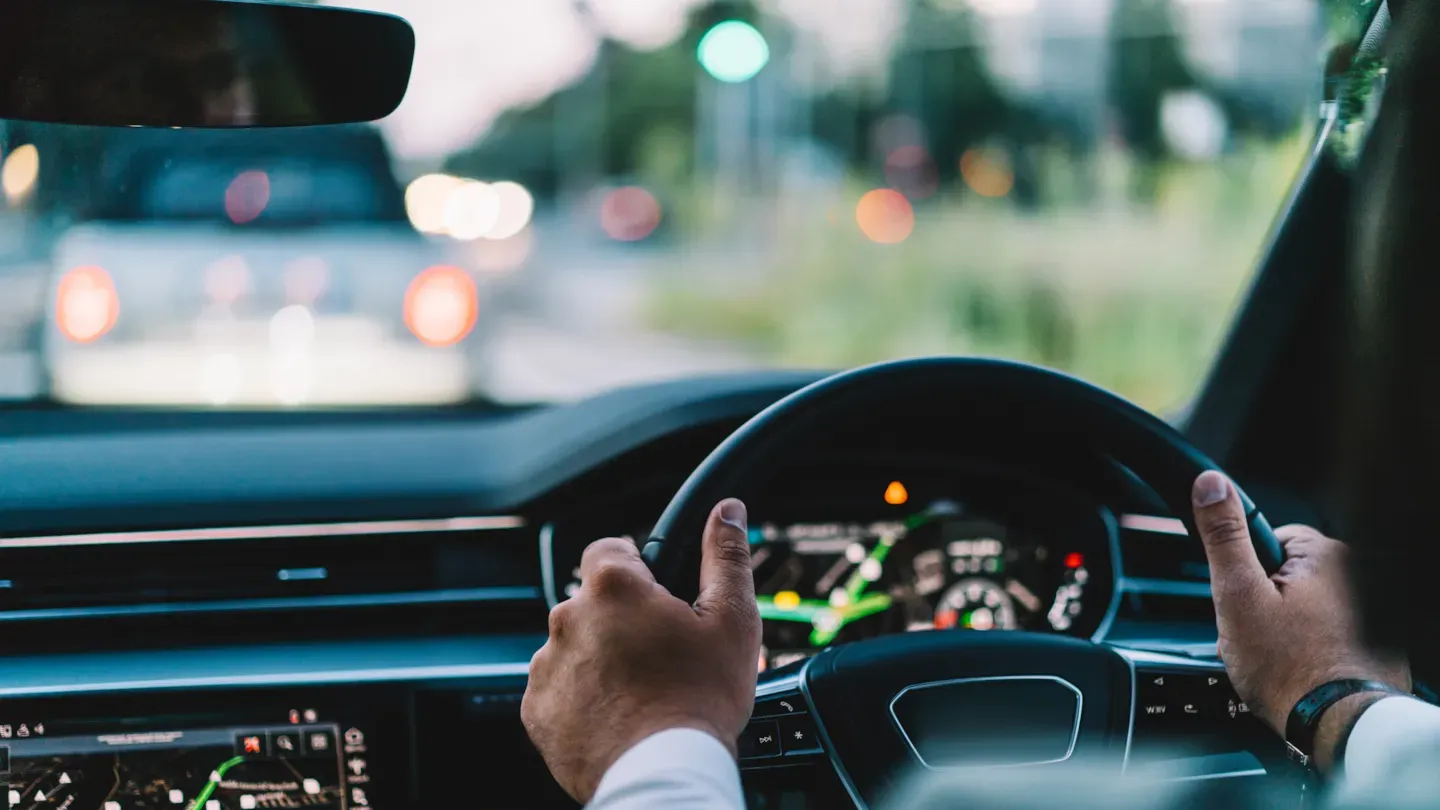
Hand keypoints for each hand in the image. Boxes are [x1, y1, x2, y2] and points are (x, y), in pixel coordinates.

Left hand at [521, 499, 761, 802]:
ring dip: (599, 657)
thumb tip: (727, 511)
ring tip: (640, 691)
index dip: (638, 570)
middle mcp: (567, 618)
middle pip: (593, 601)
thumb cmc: (699, 701)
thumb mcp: (732, 620)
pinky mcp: (536, 709)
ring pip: (574, 645)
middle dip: (621, 619)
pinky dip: (581, 696)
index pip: (610, 549)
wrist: (663, 775)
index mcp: (612, 587)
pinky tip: (616, 713)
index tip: (658, 597)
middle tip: (661, 654)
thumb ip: (726, 556)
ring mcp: (546, 665)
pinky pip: (558, 688)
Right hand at [1191, 471, 1408, 769]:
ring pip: (1313, 607)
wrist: (1337, 726)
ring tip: (1282, 660)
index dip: (1247, 576)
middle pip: (1292, 576)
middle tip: (1259, 638)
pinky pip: (1335, 632)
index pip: (1271, 542)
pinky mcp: (1382, 641)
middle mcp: (1360, 576)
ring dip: (1295, 627)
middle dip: (1270, 604)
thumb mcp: (1238, 596)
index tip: (1245, 604)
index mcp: (1325, 555)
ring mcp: (1376, 610)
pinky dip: (1320, 647)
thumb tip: (1210, 485)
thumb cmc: (1289, 670)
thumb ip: (1224, 537)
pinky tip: (1306, 669)